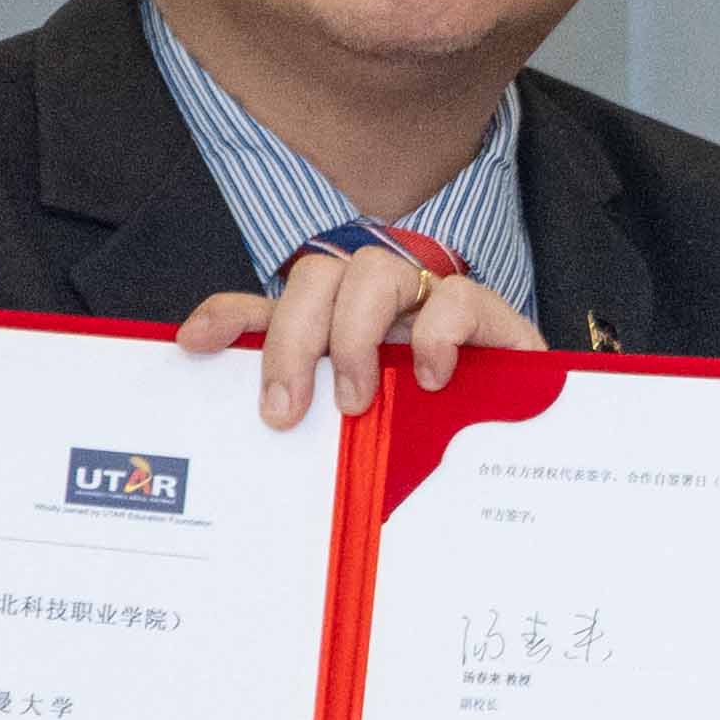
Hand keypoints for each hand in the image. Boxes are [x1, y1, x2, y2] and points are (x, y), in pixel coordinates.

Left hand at [177, 240, 541, 427]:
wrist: (525, 449)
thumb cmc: (436, 441)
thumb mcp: (361, 434)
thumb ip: (311, 417)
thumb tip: (247, 423)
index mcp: (339, 327)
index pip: (272, 303)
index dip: (230, 315)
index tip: (193, 344)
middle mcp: (378, 302)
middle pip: (317, 275)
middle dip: (293, 340)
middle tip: (288, 410)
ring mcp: (431, 300)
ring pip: (375, 270)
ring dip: (355, 336)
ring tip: (359, 400)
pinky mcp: (488, 314)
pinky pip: (454, 296)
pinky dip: (435, 335)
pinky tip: (430, 378)